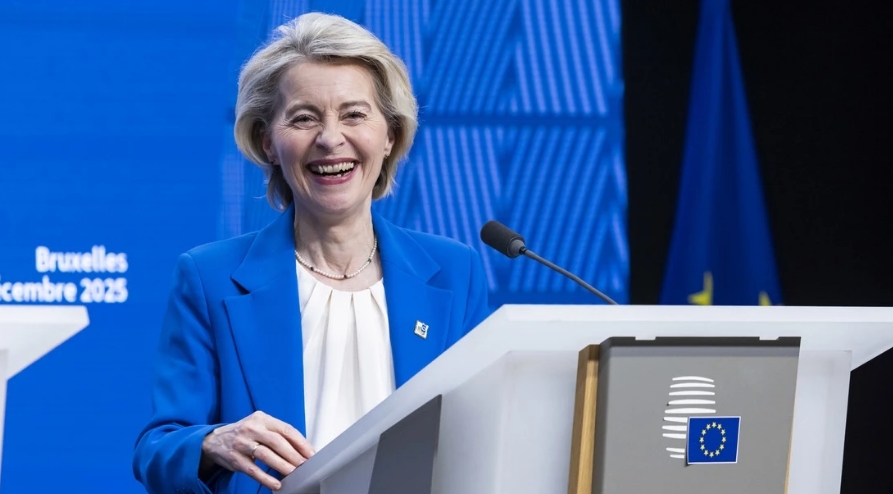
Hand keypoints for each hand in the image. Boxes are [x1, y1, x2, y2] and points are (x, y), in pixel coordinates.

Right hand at [200, 411, 315, 490]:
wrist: (214, 440)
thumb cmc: (244, 433)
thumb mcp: (260, 425)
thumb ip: (278, 433)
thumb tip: (301, 449)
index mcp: (262, 418)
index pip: (285, 429)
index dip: (300, 442)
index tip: (311, 453)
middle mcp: (252, 428)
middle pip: (277, 442)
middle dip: (294, 455)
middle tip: (305, 464)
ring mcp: (242, 443)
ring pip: (266, 455)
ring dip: (283, 465)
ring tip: (294, 473)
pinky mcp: (236, 459)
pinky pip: (253, 470)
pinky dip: (266, 478)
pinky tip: (276, 483)